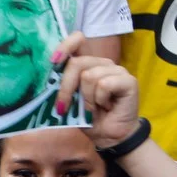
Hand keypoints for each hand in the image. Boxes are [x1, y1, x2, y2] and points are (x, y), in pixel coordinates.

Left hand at [51, 32, 140, 149]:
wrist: (108, 136)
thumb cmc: (89, 118)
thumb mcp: (69, 101)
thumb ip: (63, 86)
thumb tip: (47, 81)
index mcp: (87, 64)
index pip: (78, 41)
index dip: (65, 46)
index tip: (53, 60)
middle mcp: (102, 63)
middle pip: (76, 63)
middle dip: (66, 88)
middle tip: (64, 107)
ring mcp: (116, 70)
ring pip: (89, 76)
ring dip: (87, 99)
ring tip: (94, 108)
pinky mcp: (128, 80)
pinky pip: (104, 84)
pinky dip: (100, 100)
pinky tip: (107, 106)